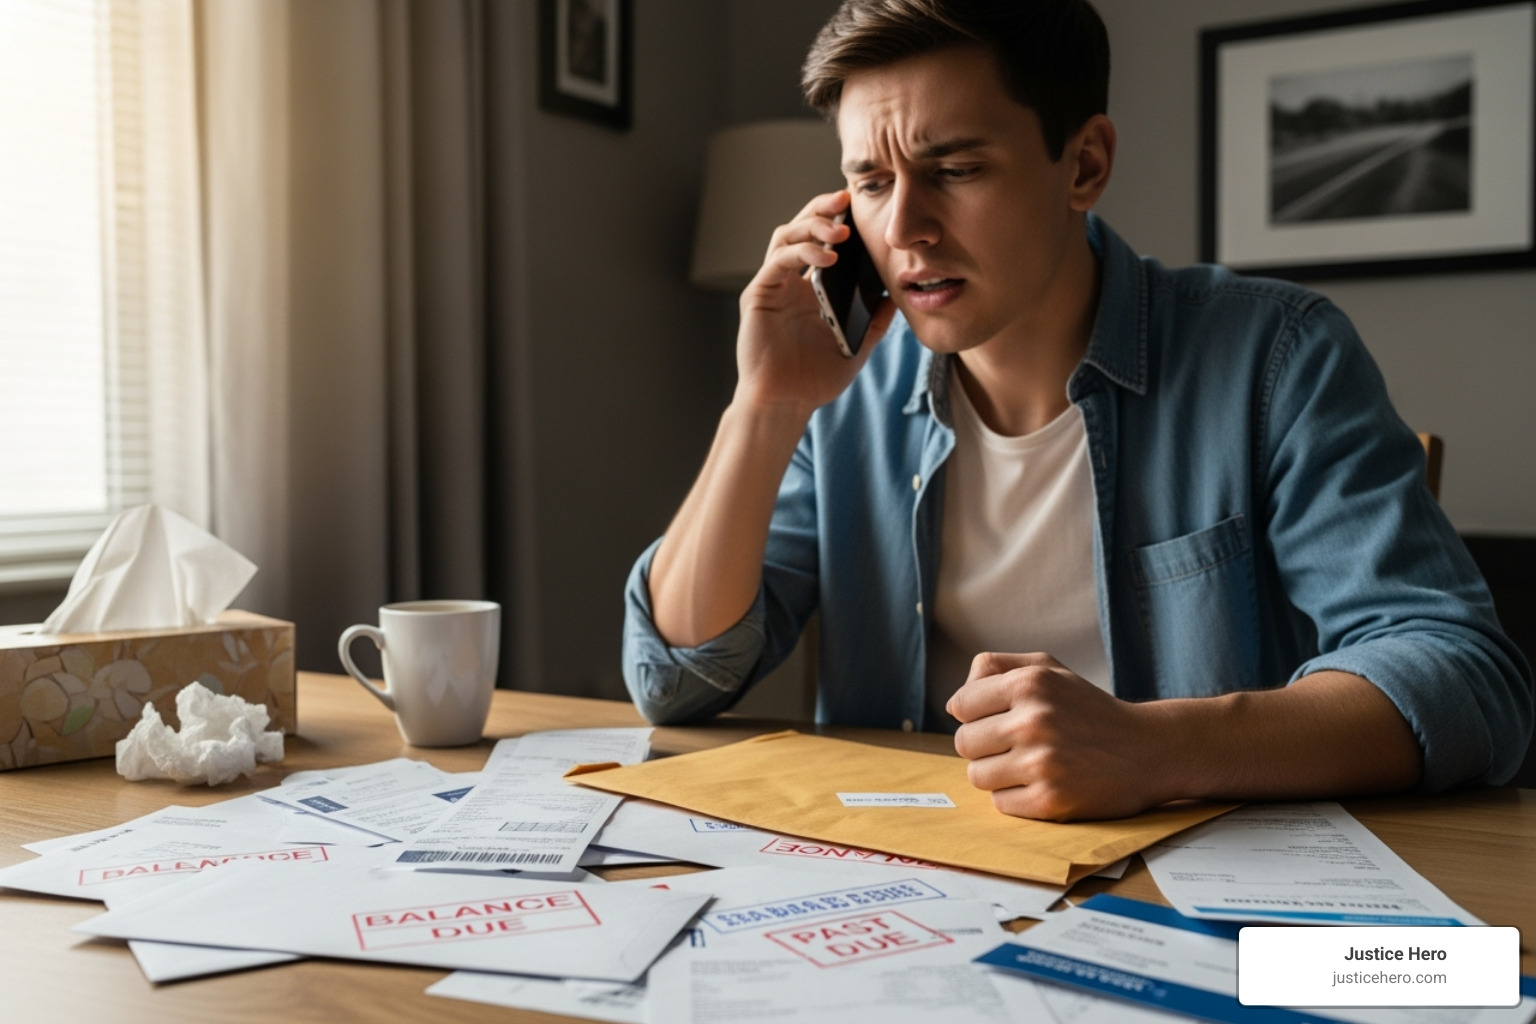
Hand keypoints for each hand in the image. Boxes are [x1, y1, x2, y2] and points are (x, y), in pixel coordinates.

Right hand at [734, 190, 895, 418]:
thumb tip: (897, 296)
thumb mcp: (856, 346)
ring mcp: (771, 286)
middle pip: (801, 228)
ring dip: (812, 226)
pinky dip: (801, 253)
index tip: (860, 206)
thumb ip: (875, 321)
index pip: (821, 241)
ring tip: (840, 230)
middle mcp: (788, 281)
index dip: (836, 219)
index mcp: (810, 288)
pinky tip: (827, 258)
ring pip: (786, 237)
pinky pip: (778, 263)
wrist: (786, 403)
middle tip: (847, 198)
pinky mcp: (758, 296)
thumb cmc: (814, 379)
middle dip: (823, 209)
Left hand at [947, 652, 1173, 820]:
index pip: (960, 705)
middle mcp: (1033, 720)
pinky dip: (1016, 798)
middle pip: (964, 743)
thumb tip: (953, 704)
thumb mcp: (1049, 669)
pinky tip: (1043, 784)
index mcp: (1029, 683)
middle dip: (984, 746)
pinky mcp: (1050, 801)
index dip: (975, 716)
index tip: (998, 721)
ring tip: (1029, 765)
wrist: (1149, 750)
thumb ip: (997, 668)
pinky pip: (1000, 804)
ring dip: (997, 774)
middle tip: (1015, 746)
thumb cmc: (1090, 709)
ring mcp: (1042, 763)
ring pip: (977, 776)